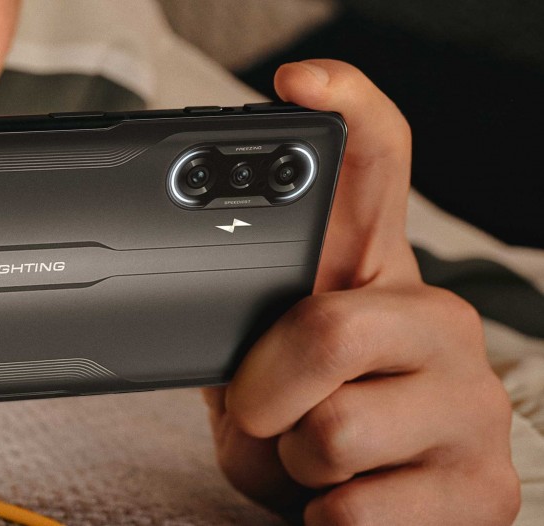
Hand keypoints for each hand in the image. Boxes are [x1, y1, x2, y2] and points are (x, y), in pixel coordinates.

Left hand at [203, 60, 519, 524]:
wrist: (352, 521)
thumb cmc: (298, 429)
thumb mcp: (261, 371)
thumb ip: (244, 326)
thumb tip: (191, 294)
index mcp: (373, 278)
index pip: (380, 169)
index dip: (348, 113)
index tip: (299, 82)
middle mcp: (437, 323)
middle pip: (324, 330)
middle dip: (261, 394)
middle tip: (267, 415)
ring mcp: (472, 403)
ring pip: (332, 432)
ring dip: (290, 464)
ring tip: (313, 463)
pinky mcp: (484, 488)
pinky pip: (353, 509)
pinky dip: (320, 519)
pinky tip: (346, 505)